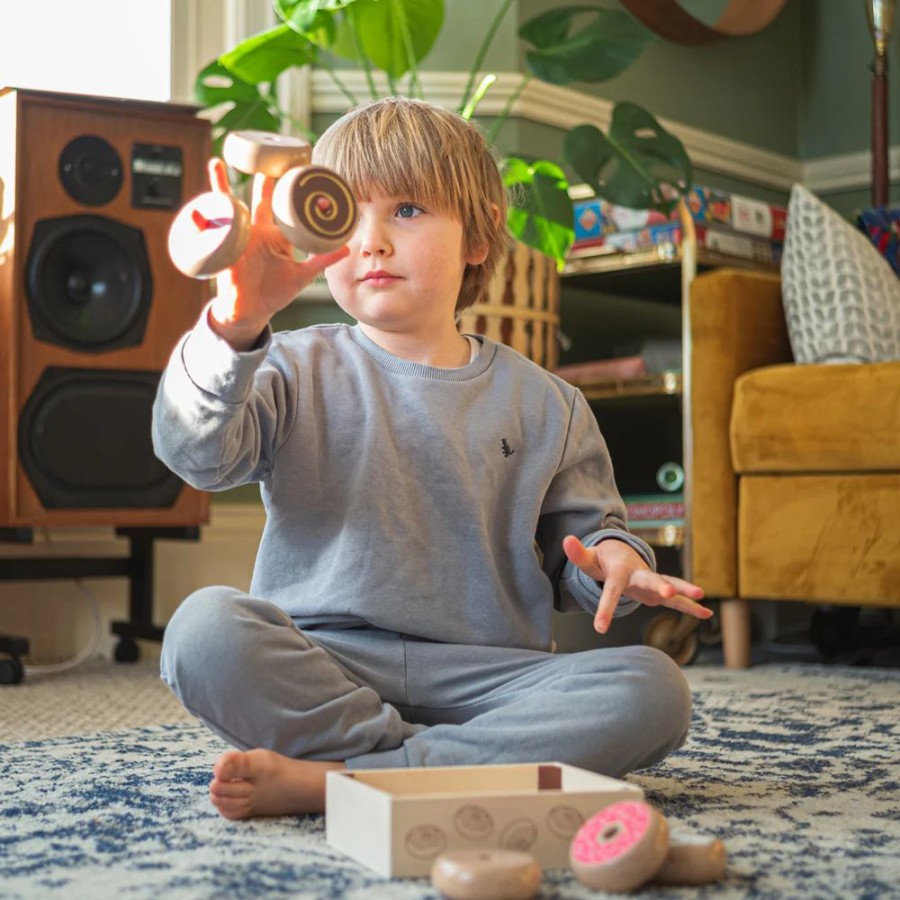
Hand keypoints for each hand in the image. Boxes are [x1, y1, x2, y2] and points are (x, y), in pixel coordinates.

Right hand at [207, 158, 349, 349]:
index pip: (286, 207)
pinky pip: (212, 228)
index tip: (299, 169)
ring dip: (223, 184)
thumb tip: (346, 249)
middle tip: (267, 150)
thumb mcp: (301, 275)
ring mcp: (240, 237)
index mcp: (277, 236)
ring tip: (218, 162)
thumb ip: (321, 261)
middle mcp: (258, 231)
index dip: (291, 190)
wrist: (251, 311)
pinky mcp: (226, 249)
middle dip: (263, 175)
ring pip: (232, 205)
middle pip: (260, 197)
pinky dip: (202, 215)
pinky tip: (198, 203)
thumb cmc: (274, 292)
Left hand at [562, 534, 709, 633]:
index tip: (600, 629)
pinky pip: (676, 599)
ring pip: (669, 586)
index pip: (610, 592)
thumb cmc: (602, 561)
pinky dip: (690, 606)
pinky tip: (706, 614)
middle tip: (668, 594)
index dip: (605, 609)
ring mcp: (652, 581)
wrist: (621, 555)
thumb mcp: (588, 559)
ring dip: (684, 592)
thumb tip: (566, 540)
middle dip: (659, 587)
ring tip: (701, 597)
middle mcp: (639, 575)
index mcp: (619, 572)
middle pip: (649, 580)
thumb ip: (578, 554)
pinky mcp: (659, 590)